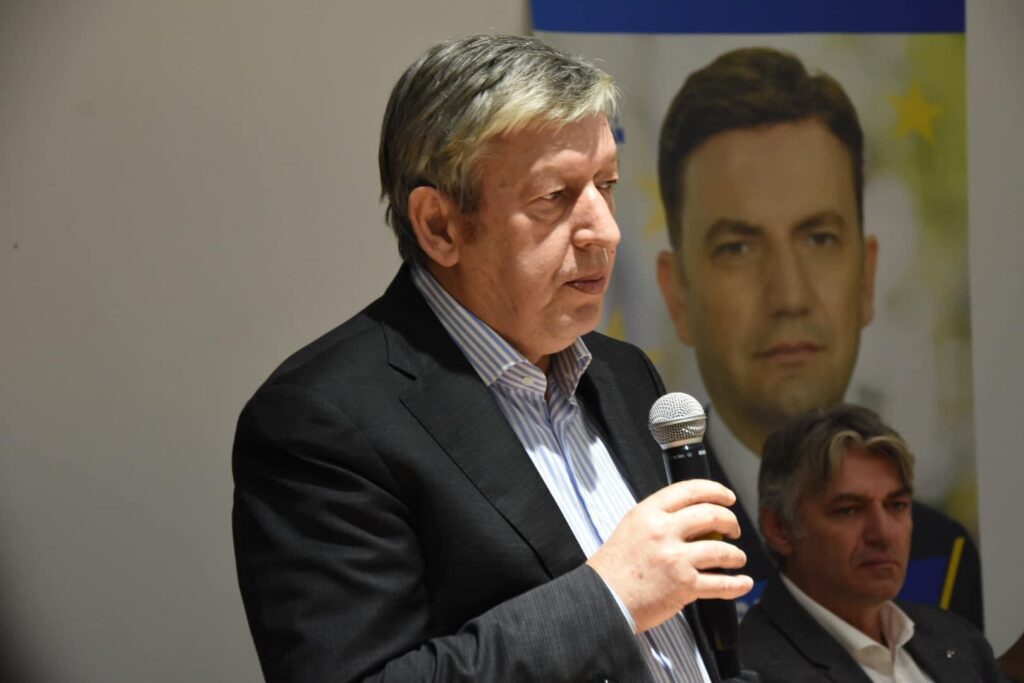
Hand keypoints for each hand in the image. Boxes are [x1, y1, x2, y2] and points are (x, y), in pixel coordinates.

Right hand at [587, 479, 751, 632]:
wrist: (603, 599)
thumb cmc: (615, 567)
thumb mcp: (632, 528)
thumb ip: (659, 518)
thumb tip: (693, 516)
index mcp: (648, 513)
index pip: (690, 490)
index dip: (715, 491)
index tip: (727, 497)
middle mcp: (663, 531)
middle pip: (711, 515)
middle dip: (730, 521)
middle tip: (734, 529)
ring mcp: (675, 558)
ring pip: (721, 550)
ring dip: (736, 555)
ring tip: (737, 558)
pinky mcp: (684, 585)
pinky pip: (720, 583)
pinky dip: (736, 584)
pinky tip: (743, 582)